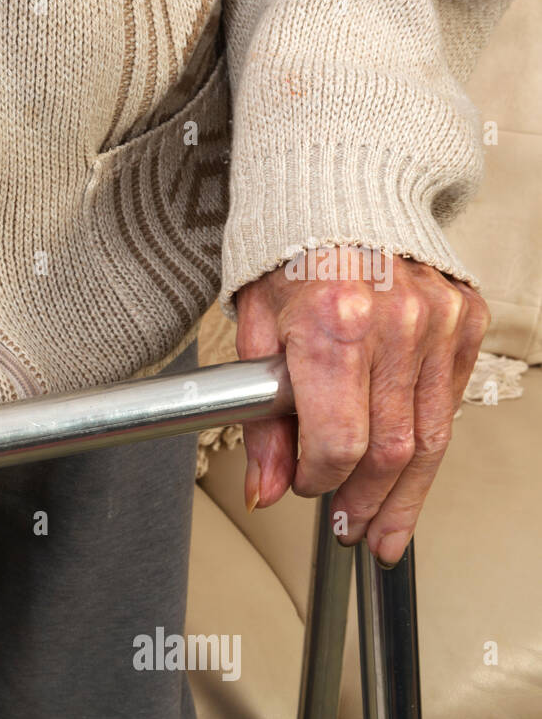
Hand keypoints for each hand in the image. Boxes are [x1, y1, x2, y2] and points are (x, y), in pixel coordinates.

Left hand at [235, 249, 488, 564]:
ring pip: (431, 438)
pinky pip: (449, 403)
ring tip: (384, 530)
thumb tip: (266, 490)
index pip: (339, 442)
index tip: (304, 488)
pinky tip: (409, 476)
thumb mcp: (254, 333)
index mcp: (332, 326)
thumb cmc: (289, 256)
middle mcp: (394, 324)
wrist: (343, 189)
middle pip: (390, 450)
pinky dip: (428, 447)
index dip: (319, 480)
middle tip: (349, 529)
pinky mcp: (465, 320)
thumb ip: (262, 419)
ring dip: (405, 494)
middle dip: (366, 502)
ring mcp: (438, 322)